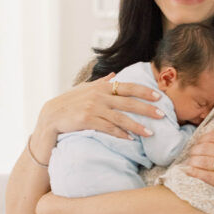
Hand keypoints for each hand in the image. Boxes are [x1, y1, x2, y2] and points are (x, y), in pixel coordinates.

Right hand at [29, 74, 165, 163]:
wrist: (50, 117)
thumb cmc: (69, 103)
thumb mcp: (84, 89)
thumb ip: (100, 82)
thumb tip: (115, 74)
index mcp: (101, 87)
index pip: (127, 87)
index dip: (144, 91)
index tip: (159, 95)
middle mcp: (99, 96)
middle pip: (128, 102)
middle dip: (147, 109)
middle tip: (162, 114)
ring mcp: (93, 108)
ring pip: (121, 118)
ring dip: (137, 126)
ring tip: (151, 132)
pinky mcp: (87, 120)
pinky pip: (108, 128)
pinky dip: (120, 134)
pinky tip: (131, 139)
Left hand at [186, 128, 213, 213]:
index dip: (203, 138)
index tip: (198, 142)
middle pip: (207, 147)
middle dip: (195, 149)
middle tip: (191, 152)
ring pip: (205, 161)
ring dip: (193, 160)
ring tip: (189, 161)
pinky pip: (208, 177)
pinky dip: (196, 173)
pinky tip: (189, 171)